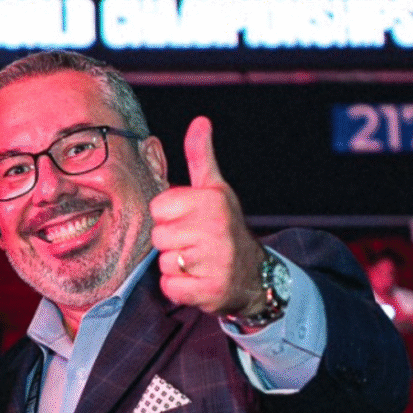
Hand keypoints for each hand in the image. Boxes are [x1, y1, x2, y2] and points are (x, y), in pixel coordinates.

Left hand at [149, 116, 265, 315]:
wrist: (254, 276)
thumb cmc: (225, 227)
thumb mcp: (215, 189)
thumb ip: (201, 157)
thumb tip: (200, 121)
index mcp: (212, 201)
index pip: (158, 207)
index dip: (169, 216)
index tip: (190, 220)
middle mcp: (216, 229)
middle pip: (158, 236)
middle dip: (172, 242)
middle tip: (195, 243)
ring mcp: (216, 261)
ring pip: (163, 262)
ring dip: (176, 266)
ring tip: (198, 262)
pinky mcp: (211, 291)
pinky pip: (171, 288)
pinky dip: (180, 288)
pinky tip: (198, 281)